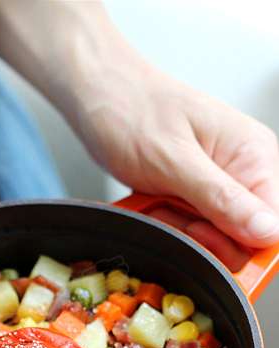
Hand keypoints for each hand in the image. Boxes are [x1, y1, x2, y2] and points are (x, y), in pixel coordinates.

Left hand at [74, 52, 278, 253]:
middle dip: (203, 237)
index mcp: (254, 155)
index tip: (198, 230)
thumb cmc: (130, 111)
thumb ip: (222, 198)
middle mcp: (245, 168)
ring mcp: (221, 181)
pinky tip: (153, 204)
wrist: (98, 94)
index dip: (237, 241)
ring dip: (180, 230)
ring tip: (158, 202)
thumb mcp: (174, 161)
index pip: (272, 225)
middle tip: (170, 213)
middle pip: (244, 238)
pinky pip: (193, 227)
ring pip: (214, 237)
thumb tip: (267, 230)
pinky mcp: (197, 190)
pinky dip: (169, 224)